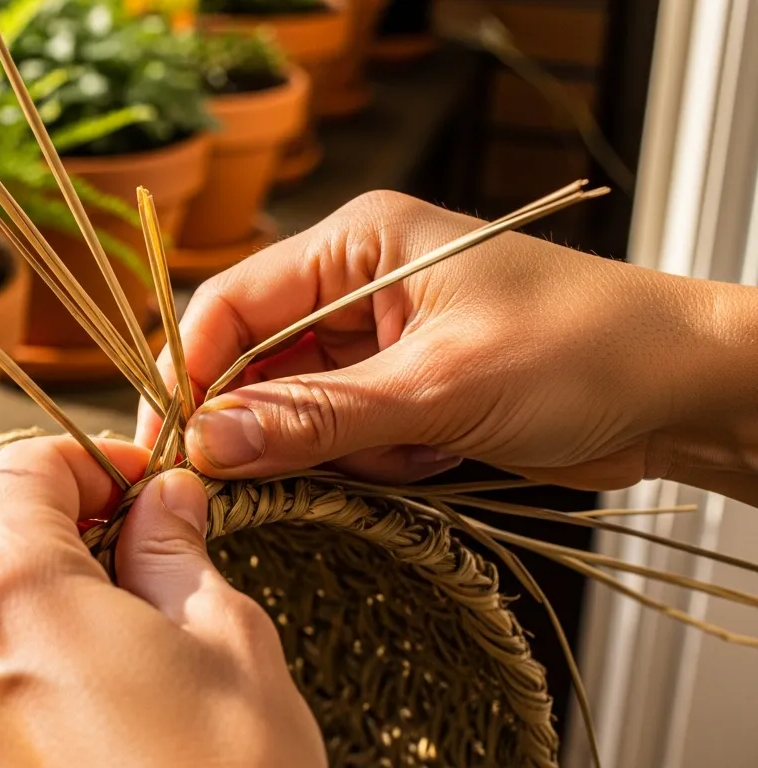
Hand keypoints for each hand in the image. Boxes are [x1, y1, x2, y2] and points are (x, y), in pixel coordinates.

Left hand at [0, 436, 326, 766]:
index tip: (141, 486)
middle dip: (43, 521)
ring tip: (106, 620)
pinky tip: (74, 688)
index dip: (89, 462)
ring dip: (16, 589)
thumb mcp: (226, 645)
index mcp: (10, 589)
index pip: (21, 471)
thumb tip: (164, 502)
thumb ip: (177, 554)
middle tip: (126, 543)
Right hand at [137, 191, 757, 501]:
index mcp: (357, 244)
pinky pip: (343, 438)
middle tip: (256, 480)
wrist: (684, 392)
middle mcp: (356, 286)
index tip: (170, 446)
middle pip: (256, 361)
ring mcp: (378, 343)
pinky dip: (371, 464)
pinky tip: (430, 462)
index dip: (191, 373)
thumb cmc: (584, 349)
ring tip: (407, 454)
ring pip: (296, 409)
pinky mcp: (402, 394)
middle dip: (263, 423)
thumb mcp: (440, 386)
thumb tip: (210, 442)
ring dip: (332, 449)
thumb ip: (318, 416)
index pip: (233, 303)